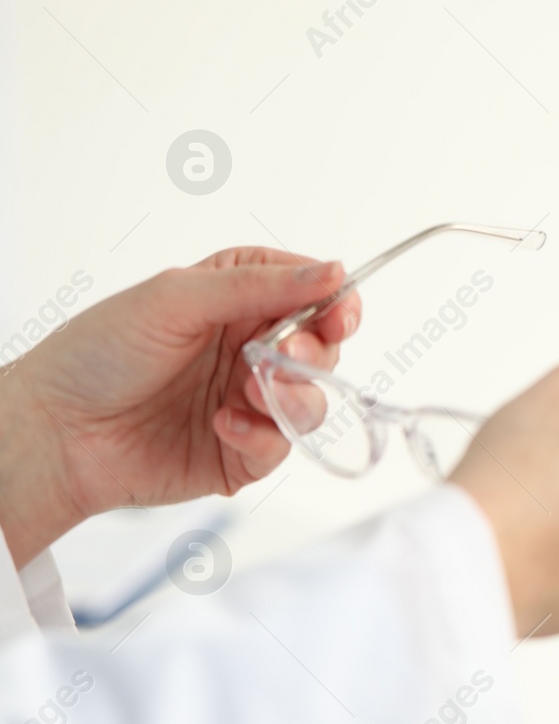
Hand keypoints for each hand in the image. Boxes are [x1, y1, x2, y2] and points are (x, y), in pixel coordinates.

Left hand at [0, 248, 361, 568]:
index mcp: (236, 299)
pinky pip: (283, 446)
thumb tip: (333, 272)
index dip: (334, 302)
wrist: (53, 434)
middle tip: (284, 355)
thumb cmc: (95, 356)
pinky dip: (262, 436)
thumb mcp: (176, 299)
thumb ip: (259, 285)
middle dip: (313, 352)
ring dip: (292, 395)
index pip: (311, 292)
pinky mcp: (242, 452)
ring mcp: (248, 401)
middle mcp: (248, 348)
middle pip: (322, 347)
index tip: (339, 314)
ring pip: (313, 399)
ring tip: (250, 394)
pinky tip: (223, 425)